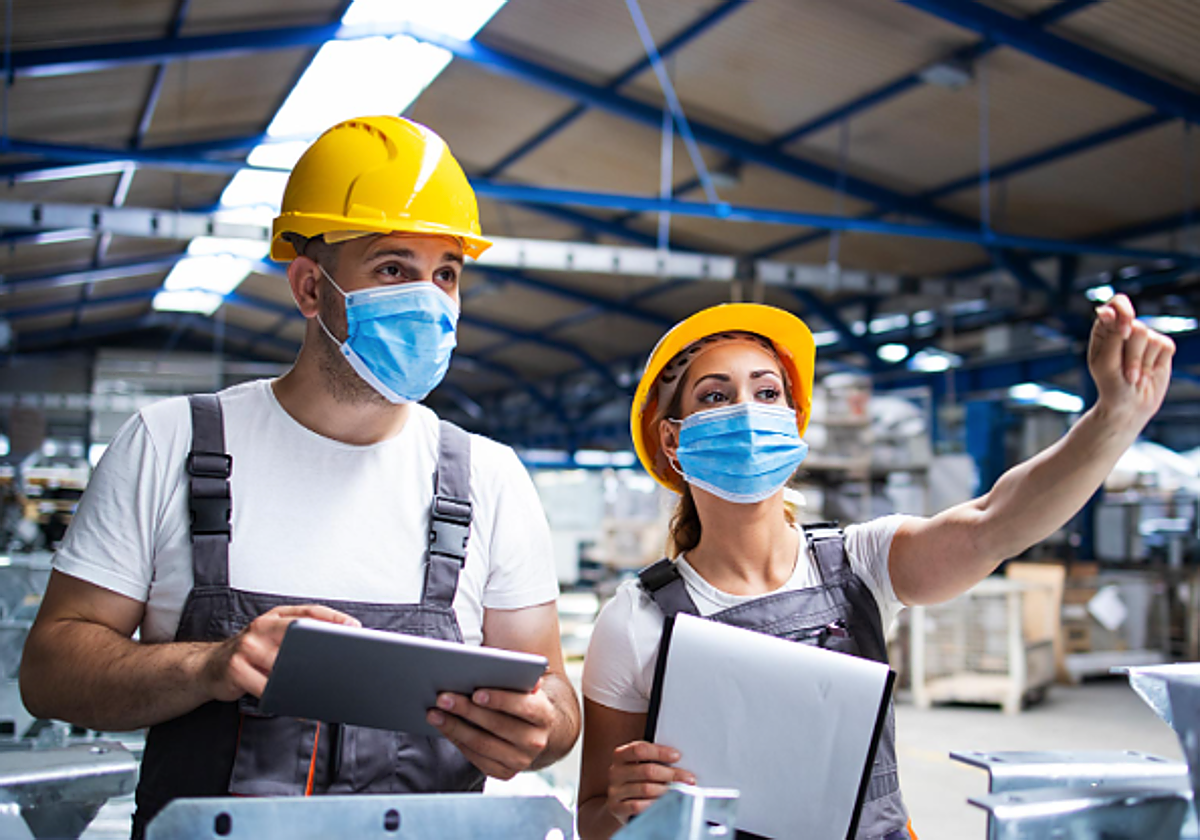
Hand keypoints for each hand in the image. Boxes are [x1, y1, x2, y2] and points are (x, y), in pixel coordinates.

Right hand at [203, 604, 360, 701]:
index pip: (309, 612)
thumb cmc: (247, 653)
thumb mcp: (272, 637)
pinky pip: (266, 686)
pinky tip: (294, 703)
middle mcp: (261, 627)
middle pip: (299, 634)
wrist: (207, 667)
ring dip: (303, 677)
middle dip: (322, 646)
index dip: (334, 618)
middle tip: (343, 658)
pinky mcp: (237, 669)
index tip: (354, 628)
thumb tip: (332, 646)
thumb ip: (297, 636)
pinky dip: (282, 697)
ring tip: (323, 686)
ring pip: (284, 663)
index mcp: (274, 617)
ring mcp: (247, 646)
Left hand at [426, 679, 555, 779]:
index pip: (523, 706)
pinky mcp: (505, 772)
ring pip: (482, 744)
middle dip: (467, 710)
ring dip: (454, 727)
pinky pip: (476, 758)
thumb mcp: (524, 686)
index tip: (476, 692)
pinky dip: (457, 742)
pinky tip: (444, 728)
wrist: (534, 731)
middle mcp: (536, 741)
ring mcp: (521, 760)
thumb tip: (499, 662)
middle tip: (443, 698)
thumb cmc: (521, 700)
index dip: (499, 699)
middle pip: (497, 725)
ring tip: (434, 713)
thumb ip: (516, 675)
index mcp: (544, 715)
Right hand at [606, 741, 694, 822]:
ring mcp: (615, 791)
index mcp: (620, 755)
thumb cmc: (637, 780)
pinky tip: (664, 804)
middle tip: (688, 778)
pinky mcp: (616, 808)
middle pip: (647, 770)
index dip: (660, 752)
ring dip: (667, 791)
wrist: (620, 804)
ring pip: (645, 789)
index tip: (677, 756)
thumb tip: (679, 762)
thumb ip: (655, 761)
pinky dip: (654, 804)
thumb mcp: (641, 766)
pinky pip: (638, 806)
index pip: (639, 749)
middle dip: (671, 774)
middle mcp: (615, 772)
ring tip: (680, 792)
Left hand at [1089, 294, 1174, 424]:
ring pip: (1150, 337)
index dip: (1124, 312)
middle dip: (1132, 354)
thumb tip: (1110, 311)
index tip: (1125, 330)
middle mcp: (1125, 330)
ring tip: (1133, 376)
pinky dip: (1155, 363)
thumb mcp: (1105, 363)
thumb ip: (1111, 336)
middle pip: (1137, 326)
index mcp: (1105, 329)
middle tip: (1125, 373)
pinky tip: (1147, 373)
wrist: (1130, 406)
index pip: (1117, 303)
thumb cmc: (1111, 385)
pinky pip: (1165, 345)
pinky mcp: (1162, 348)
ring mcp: (1145, 338)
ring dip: (1141, 362)